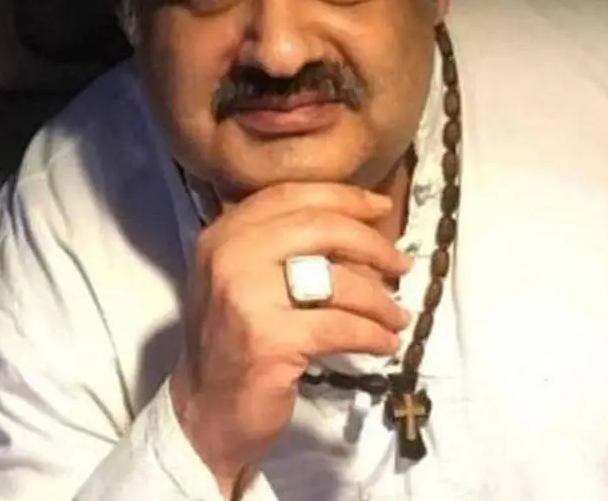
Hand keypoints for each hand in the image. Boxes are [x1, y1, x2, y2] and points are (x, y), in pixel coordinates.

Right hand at [168, 182, 411, 496]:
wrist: (206, 410)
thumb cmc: (234, 341)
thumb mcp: (243, 279)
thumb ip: (280, 246)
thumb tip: (358, 227)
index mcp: (224, 234)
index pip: (290, 196)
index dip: (343, 198)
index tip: (381, 208)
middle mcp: (230, 256)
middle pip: (319, 227)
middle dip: (371, 244)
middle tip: (401, 263)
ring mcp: (247, 298)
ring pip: (336, 281)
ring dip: (379, 300)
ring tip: (397, 316)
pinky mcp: (270, 340)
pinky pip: (340, 327)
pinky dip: (371, 335)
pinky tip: (384, 344)